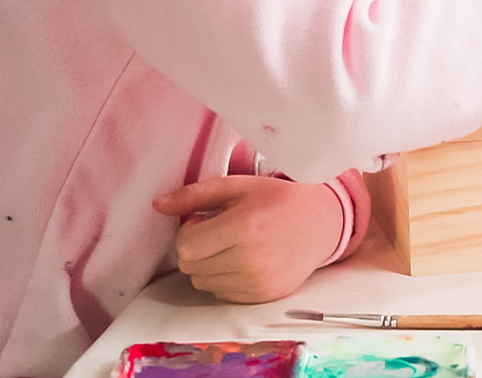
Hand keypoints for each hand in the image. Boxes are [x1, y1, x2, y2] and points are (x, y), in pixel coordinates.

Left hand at [152, 176, 343, 303]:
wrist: (324, 222)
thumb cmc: (281, 199)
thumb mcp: (240, 185)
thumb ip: (196, 194)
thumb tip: (157, 204)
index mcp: (244, 226)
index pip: (185, 245)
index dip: (190, 229)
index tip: (207, 218)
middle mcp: (251, 258)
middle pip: (191, 266)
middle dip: (197, 247)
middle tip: (221, 230)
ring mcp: (258, 281)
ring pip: (203, 282)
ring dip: (209, 264)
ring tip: (234, 244)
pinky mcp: (264, 296)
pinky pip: (222, 294)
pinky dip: (226, 278)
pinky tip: (245, 259)